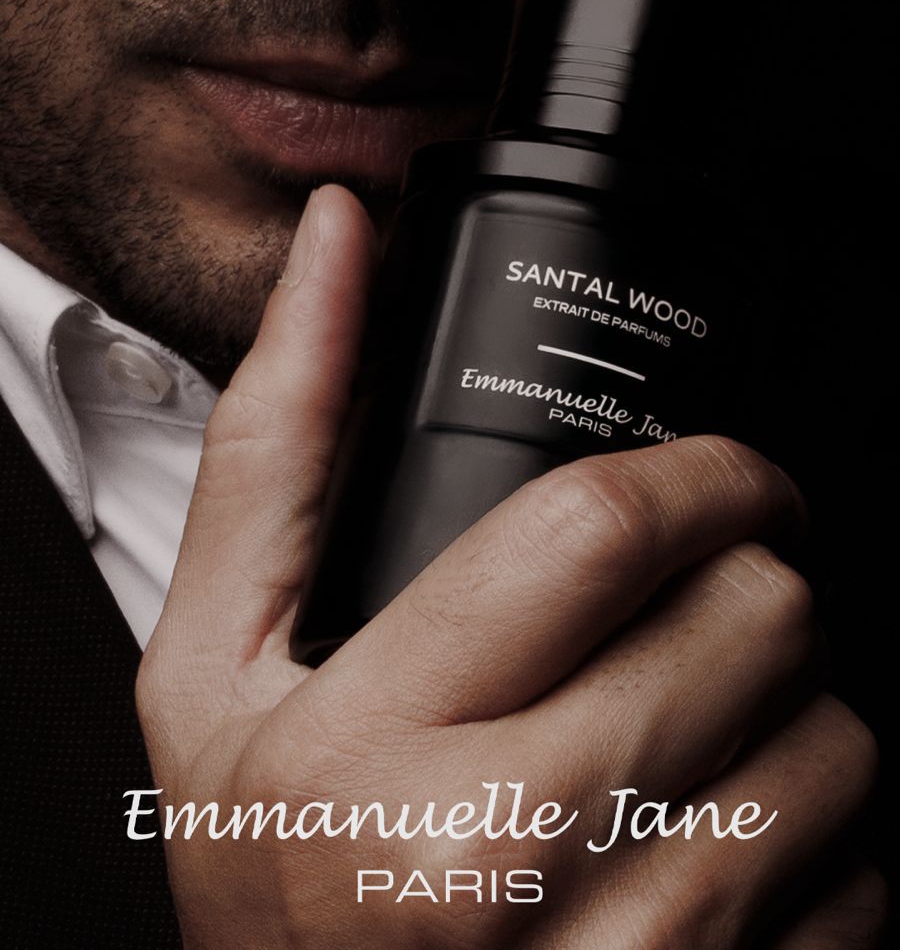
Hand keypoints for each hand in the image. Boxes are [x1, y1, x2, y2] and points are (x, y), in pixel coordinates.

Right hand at [137, 185, 881, 948]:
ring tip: (691, 730)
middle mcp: (513, 862)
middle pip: (755, 617)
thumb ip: (277, 435)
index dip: (701, 469)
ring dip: (789, 707)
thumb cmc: (271, 878)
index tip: (713, 476)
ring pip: (835, 744)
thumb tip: (337, 239)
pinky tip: (707, 848)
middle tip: (692, 608)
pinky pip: (865, 880)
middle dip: (748, 579)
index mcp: (383, 744)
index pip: (604, 526)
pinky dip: (818, 845)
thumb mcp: (215, 658)